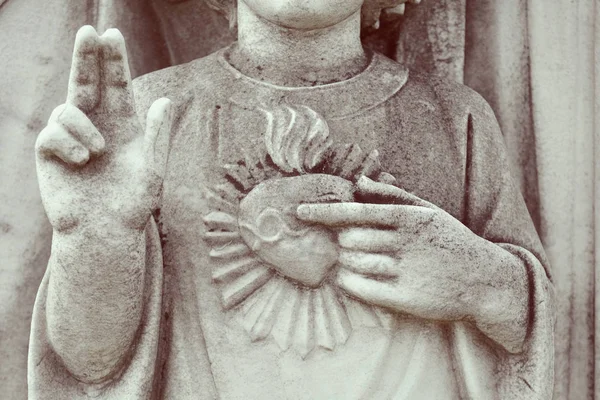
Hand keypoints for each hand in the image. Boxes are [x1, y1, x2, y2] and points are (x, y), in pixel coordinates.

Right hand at [36, 26, 172, 233]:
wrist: (105, 232)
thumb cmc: (132, 204)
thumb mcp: (151, 169)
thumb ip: (156, 136)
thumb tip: (164, 100)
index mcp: (123, 125)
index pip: (117, 85)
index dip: (114, 61)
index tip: (111, 34)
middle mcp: (96, 125)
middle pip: (87, 82)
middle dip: (87, 56)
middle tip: (88, 31)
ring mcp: (71, 138)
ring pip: (67, 108)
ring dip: (83, 125)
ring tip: (98, 152)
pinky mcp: (50, 153)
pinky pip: (51, 132)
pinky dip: (67, 142)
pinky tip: (81, 161)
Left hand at [297, 176, 526, 326]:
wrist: (485, 280)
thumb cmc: (451, 241)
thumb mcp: (428, 211)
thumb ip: (392, 195)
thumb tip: (359, 181)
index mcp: (408, 218)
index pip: (355, 211)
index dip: (324, 212)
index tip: (300, 211)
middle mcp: (405, 243)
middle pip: (349, 238)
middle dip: (339, 240)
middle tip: (342, 243)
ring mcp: (406, 271)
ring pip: (353, 262)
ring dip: (343, 261)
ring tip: (350, 260)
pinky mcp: (406, 298)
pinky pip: (362, 288)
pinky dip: (348, 282)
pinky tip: (348, 279)